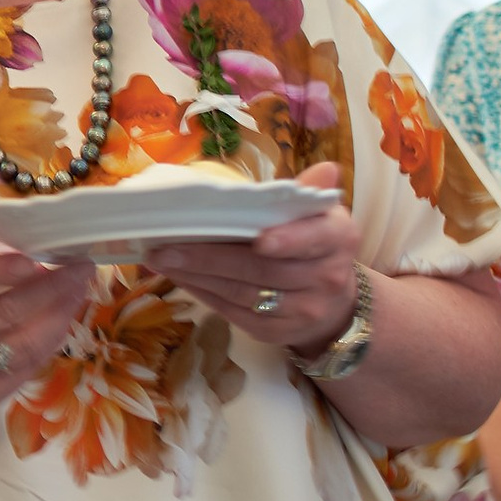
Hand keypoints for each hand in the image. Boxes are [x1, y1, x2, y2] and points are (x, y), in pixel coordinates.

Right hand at [0, 231, 92, 411]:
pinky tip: (63, 319)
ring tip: (80, 291)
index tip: (37, 255)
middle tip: (81, 267)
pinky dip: (50, 341)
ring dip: (61, 315)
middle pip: (8, 311)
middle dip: (51, 287)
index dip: (5, 268)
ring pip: (27, 343)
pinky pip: (28, 366)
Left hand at [143, 174, 358, 351]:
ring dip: (197, 276)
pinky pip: (235, 313)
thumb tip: (324, 168)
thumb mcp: (317, 215)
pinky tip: (180, 278)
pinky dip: (204, 294)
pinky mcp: (277, 332)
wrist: (332, 303)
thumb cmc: (312, 244)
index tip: (259, 239)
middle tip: (167, 245)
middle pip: (264, 269)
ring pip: (243, 293)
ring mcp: (304, 310)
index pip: (315, 238)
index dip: (288, 240)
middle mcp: (328, 277)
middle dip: (210, 257)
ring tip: (161, 259)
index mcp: (338, 238)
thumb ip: (307, 194)